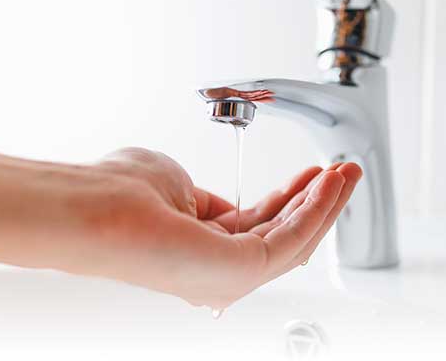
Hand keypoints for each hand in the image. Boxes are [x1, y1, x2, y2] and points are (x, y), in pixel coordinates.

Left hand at [58, 147, 361, 308]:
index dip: (290, 196)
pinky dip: (315, 210)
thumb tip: (226, 203)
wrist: (98, 207)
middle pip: (283, 233)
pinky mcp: (241, 271)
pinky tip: (328, 184)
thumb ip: (206, 199)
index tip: (312, 174)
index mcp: (201, 247)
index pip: (259, 225)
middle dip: (318, 199)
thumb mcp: (177, 184)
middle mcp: (218, 268)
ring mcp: (230, 274)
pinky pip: (291, 239)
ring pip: (294, 239)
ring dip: (325, 203)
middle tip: (343, 172)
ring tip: (347, 173)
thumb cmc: (120, 193)